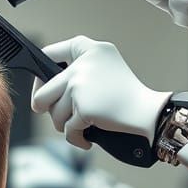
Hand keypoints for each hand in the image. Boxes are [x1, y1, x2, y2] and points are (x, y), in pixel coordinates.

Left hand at [31, 36, 170, 149]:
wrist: (147, 113)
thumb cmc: (126, 96)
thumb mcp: (105, 68)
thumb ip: (79, 69)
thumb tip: (43, 91)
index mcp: (91, 49)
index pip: (50, 53)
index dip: (40, 75)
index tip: (42, 87)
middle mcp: (84, 63)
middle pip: (42, 92)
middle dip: (48, 110)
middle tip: (59, 116)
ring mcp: (81, 84)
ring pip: (54, 114)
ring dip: (65, 125)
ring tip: (82, 124)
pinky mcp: (83, 107)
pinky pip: (67, 130)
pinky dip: (76, 138)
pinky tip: (86, 137)